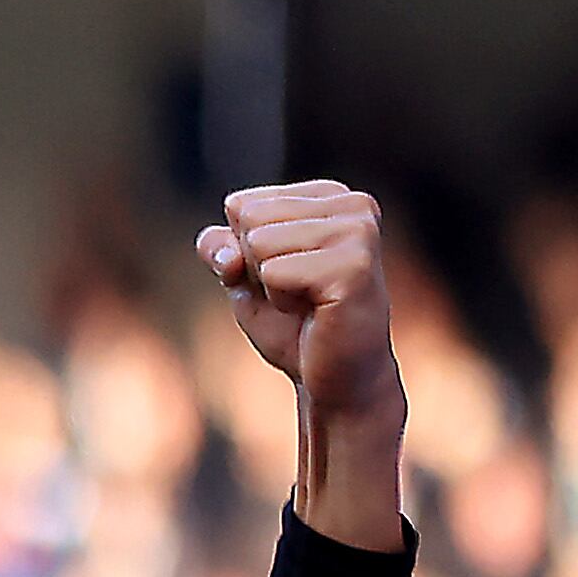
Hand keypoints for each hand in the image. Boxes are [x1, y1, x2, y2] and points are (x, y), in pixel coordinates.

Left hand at [199, 180, 408, 550]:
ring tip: (307, 303)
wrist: (333, 380)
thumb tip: (228, 252)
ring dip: (270, 285)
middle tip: (296, 294)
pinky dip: (281, 300)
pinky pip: (274, 272)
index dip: (245, 251)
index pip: (241, 204)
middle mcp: (352, 205)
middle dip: (256, 266)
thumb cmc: (292, 325)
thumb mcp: (241, 277)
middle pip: (249, 218)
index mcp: (329, 196)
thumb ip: (218, 248)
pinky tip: (315, 312)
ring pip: (259, 242)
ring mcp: (358, 233)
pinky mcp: (354, 267)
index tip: (285, 277)